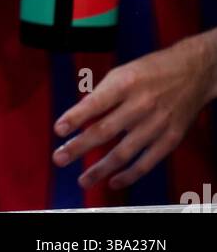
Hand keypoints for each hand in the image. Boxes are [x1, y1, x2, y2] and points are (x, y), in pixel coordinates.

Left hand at [53, 34, 216, 190]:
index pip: (95, 104)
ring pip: (123, 152)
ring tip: (83, 179)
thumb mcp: (123, 71)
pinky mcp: (170, 139)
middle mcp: (140, 105)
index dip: (75, 118)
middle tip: (59, 159)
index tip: (58, 130)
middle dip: (79, 147)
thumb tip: (81, 115)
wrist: (194, 72)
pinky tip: (113, 181)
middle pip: (104, 131)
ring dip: (100, 169)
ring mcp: (156, 124)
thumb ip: (103, 94)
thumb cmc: (153, 70)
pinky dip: (129, 175)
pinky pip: (147, 162)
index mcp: (125, 83)